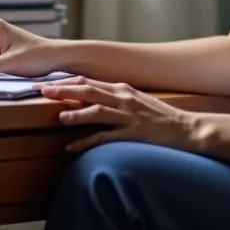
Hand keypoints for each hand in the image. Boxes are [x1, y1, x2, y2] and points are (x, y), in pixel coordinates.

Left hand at [35, 76, 201, 153]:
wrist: (187, 129)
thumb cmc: (161, 117)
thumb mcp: (137, 101)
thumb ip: (116, 98)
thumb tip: (93, 98)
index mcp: (123, 89)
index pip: (90, 81)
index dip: (67, 81)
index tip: (48, 82)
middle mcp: (124, 98)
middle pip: (89, 91)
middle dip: (65, 90)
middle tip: (43, 90)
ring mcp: (129, 116)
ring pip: (97, 111)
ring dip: (76, 114)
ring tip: (59, 117)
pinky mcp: (134, 133)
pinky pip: (106, 137)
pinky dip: (87, 142)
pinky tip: (72, 148)